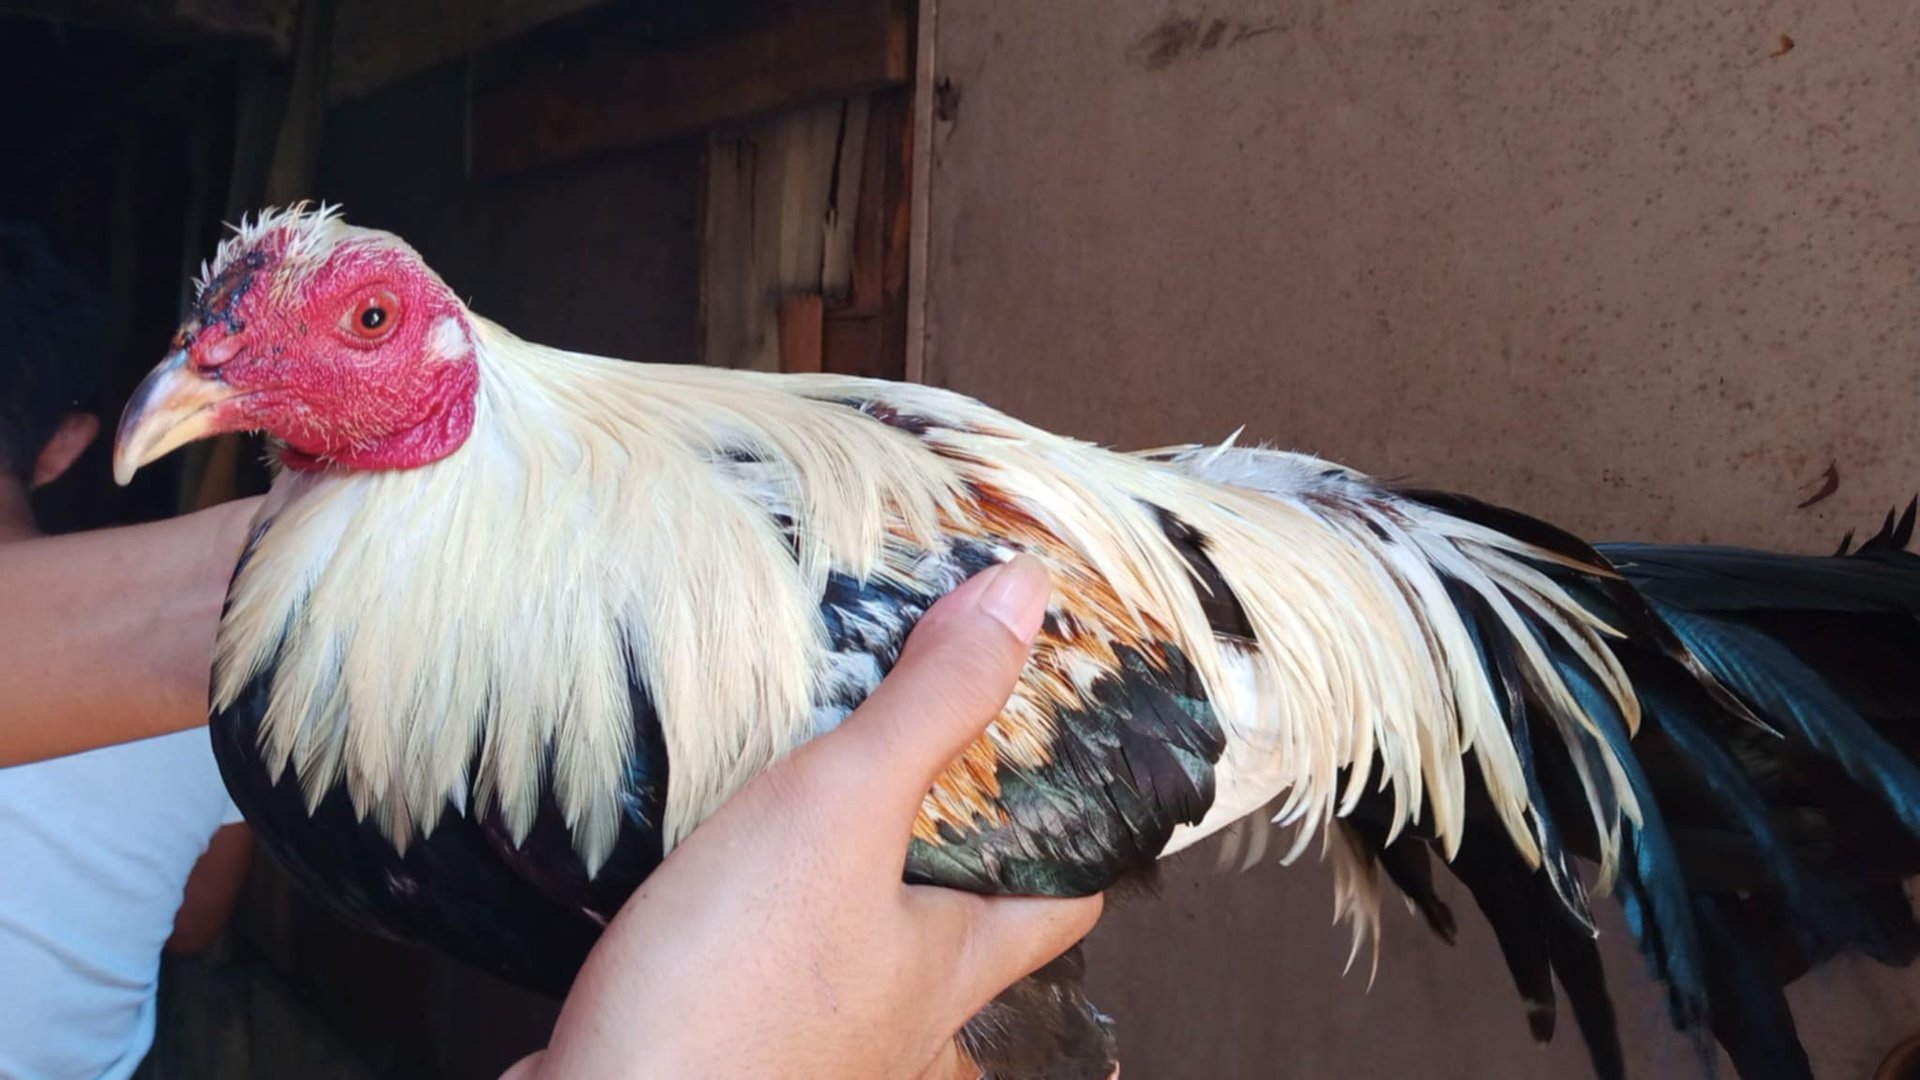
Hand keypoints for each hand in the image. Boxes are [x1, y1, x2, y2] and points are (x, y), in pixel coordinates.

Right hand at [507, 554, 1102, 1078]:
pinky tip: (726, 860)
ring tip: (827, 772)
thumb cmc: (730, 994)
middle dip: (956, 826)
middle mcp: (906, 1013)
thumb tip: (1021, 597)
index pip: (1067, 890)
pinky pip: (778, 958)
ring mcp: (821, 1032)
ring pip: (870, 934)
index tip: (1064, 736)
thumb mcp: (840, 813)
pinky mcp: (735, 1033)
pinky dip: (767, 904)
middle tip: (930, 729)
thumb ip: (928, 708)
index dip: (1079, 819)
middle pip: (968, 909)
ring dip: (856, 863)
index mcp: (955, 963)